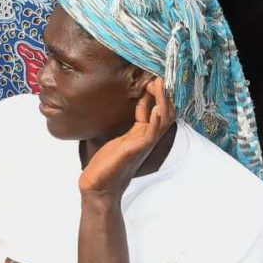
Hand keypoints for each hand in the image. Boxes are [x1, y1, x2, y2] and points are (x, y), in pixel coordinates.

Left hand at [78, 78, 175, 197]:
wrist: (97, 188)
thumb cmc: (105, 165)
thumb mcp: (116, 140)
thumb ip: (124, 127)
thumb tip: (122, 112)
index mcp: (141, 134)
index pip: (155, 109)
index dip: (154, 93)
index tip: (151, 77)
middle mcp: (147, 138)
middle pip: (165, 111)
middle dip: (164, 92)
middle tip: (159, 75)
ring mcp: (143, 144)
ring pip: (162, 119)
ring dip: (162, 101)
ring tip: (159, 84)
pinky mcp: (136, 150)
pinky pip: (151, 133)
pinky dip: (154, 119)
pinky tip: (156, 108)